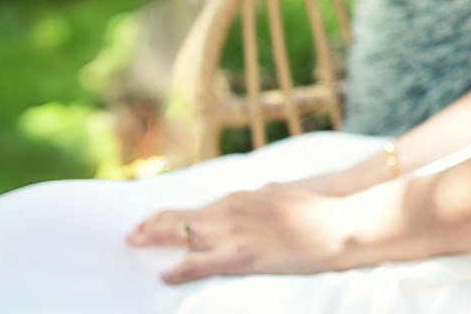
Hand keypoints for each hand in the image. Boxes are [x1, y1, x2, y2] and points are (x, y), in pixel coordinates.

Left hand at [126, 183, 357, 283]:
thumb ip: (264, 197)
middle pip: (182, 217)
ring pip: (183, 236)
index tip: (154, 220)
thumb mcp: (285, 195)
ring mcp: (234, 233)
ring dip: (157, 240)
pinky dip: (179, 270)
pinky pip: (199, 264)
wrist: (337, 225)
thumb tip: (256, 194)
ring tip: (137, 245)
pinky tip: (165, 276)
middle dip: (154, 225)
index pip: (197, 206)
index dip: (172, 214)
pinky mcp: (241, 255)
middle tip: (132, 234)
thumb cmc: (318, 211)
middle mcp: (231, 211)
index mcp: (243, 198)